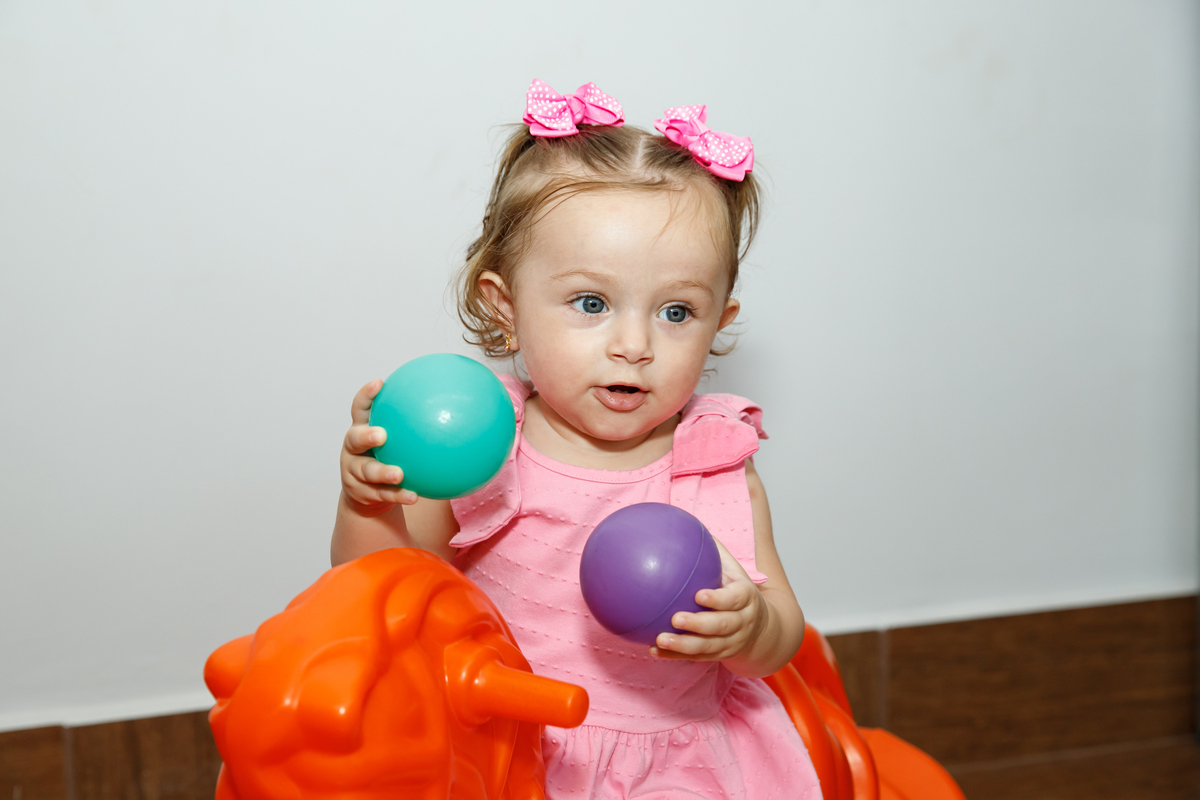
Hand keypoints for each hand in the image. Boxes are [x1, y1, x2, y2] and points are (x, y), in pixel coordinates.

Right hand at [340, 379, 418, 515]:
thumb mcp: (394, 438)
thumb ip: (414, 423)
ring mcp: (354, 471)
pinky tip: (413, 496)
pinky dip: (397, 495)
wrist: (368, 493)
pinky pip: (381, 494)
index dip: (366, 395)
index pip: (360, 408)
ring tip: (398, 474)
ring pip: (367, 471)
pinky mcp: (360, 493)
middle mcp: (353, 448)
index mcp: (361, 429)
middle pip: (354, 439)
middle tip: (382, 435)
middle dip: (366, 435)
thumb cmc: (388, 456)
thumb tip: (455, 406)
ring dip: (383, 472)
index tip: (379, 384)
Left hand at [649, 538, 768, 662]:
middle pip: (721, 626)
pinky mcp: (718, 655)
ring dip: (683, 645)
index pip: (734, 599)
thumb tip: (684, 523)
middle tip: (676, 618)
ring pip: (707, 647)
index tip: (699, 594)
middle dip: (699, 624)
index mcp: (745, 597)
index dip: (718, 599)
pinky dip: (674, 656)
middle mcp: (741, 622)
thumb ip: (713, 549)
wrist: (762, 628)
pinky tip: (652, 650)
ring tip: (659, 639)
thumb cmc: (738, 590)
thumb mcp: (734, 569)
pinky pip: (695, 658)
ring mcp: (730, 642)